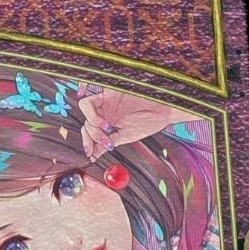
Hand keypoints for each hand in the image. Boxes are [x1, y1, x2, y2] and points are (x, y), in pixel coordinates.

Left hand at [78, 86, 193, 161]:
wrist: (164, 110)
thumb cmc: (150, 121)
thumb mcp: (126, 136)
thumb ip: (108, 143)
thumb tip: (93, 156)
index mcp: (108, 121)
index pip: (90, 132)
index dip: (88, 143)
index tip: (90, 155)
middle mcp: (104, 111)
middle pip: (86, 124)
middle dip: (92, 137)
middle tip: (106, 144)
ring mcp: (104, 102)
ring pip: (84, 114)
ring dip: (92, 126)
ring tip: (108, 132)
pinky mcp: (105, 94)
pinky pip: (87, 104)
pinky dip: (92, 116)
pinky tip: (105, 124)